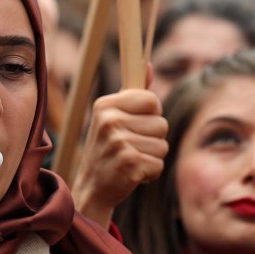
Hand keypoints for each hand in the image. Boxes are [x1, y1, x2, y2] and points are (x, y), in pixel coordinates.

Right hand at [71, 69, 167, 228]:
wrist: (92, 187)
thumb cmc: (108, 149)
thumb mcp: (114, 117)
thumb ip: (134, 93)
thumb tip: (150, 65)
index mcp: (105, 104)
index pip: (152, 100)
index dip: (150, 115)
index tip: (135, 125)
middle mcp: (110, 120)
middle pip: (161, 124)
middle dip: (152, 139)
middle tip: (130, 147)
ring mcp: (118, 142)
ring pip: (162, 145)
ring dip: (152, 157)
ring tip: (131, 160)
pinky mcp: (128, 163)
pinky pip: (159, 164)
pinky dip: (150, 173)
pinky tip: (132, 174)